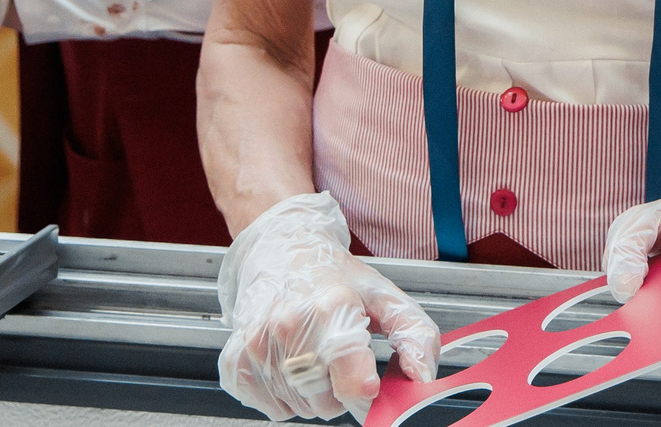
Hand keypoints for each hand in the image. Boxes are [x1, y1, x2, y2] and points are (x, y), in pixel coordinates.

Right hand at [218, 192, 437, 421]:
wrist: (282, 251)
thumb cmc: (335, 277)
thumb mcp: (385, 297)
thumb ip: (415, 335)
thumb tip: (423, 375)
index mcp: (332, 308)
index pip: (352, 382)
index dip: (366, 393)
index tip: (369, 386)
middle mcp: (290, 326)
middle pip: (327, 403)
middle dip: (340, 390)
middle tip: (339, 357)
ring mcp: (258, 345)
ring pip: (299, 409)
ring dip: (312, 394)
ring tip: (313, 354)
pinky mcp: (237, 361)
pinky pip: (271, 408)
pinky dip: (284, 396)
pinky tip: (289, 362)